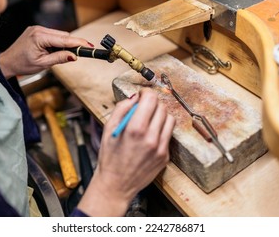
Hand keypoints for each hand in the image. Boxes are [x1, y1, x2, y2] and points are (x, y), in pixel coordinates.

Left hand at [0, 26, 90, 78]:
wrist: (8, 62)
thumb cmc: (22, 64)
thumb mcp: (43, 64)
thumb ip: (59, 58)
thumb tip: (73, 56)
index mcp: (39, 37)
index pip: (64, 39)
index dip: (78, 43)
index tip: (89, 45)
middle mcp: (38, 29)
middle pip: (63, 35)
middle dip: (71, 44)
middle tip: (77, 55)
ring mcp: (37, 28)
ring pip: (59, 34)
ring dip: (64, 44)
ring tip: (58, 55)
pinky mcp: (37, 30)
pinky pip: (53, 35)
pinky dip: (57, 42)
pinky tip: (53, 50)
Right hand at [77, 88, 175, 215]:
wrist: (116, 185)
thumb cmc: (110, 157)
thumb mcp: (108, 129)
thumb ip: (122, 109)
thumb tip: (135, 97)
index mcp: (135, 129)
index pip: (151, 99)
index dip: (146, 93)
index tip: (142, 95)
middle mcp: (151, 138)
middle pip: (162, 107)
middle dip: (153, 104)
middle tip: (144, 108)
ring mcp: (161, 148)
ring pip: (170, 119)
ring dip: (160, 115)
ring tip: (148, 121)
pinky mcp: (165, 156)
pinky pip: (168, 134)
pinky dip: (161, 130)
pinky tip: (150, 135)